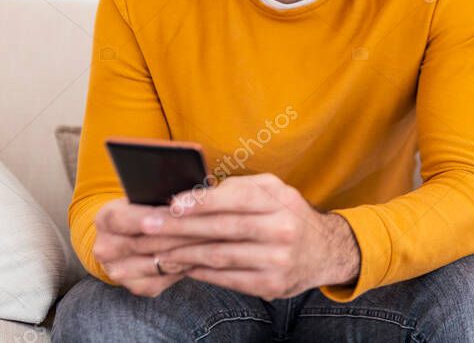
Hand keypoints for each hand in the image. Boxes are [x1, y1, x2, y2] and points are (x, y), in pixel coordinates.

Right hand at [92, 197, 206, 296]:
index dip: (151, 216)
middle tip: (212, 226)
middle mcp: (106, 248)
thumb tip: (187, 199)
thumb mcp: (148, 196)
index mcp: (105, 219)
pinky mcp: (137, 287)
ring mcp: (119, 271)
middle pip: (146, 243)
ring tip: (215, 240)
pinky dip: (187, 267)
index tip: (176, 210)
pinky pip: (167, 279)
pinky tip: (204, 256)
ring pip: (161, 262)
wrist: (134, 234)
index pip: (125, 219)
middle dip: (181, 234)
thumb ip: (161, 197)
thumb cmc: (149, 206)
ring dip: (190, 252)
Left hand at [146, 173, 359, 299]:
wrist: (325, 251)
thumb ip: (240, 188)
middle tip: (149, 226)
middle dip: (180, 227)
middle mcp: (281, 230)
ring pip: (219, 256)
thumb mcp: (275, 190)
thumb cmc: (289, 214)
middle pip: (222, 229)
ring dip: (184, 252)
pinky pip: (227, 278)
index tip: (171, 203)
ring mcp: (277, 261)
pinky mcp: (271, 285)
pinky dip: (201, 271)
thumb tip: (194, 194)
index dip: (202, 201)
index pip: (236, 198)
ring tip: (158, 247)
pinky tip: (183, 263)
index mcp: (281, 201)